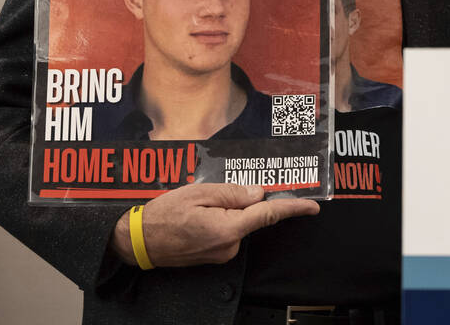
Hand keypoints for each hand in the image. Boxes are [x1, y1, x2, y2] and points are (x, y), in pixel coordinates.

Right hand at [112, 183, 318, 267]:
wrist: (136, 243)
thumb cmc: (163, 216)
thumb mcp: (198, 193)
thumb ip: (233, 193)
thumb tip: (259, 193)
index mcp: (228, 228)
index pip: (268, 215)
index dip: (293, 208)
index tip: (313, 206)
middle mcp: (229, 245)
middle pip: (251, 215)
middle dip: (240, 200)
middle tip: (210, 195)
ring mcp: (222, 254)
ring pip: (238, 223)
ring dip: (226, 210)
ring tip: (196, 207)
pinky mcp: (215, 256)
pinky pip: (227, 232)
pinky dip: (220, 220)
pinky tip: (197, 216)